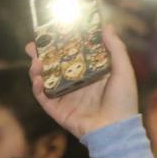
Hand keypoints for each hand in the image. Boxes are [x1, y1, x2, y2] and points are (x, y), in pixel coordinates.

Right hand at [28, 24, 139, 139]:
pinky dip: (37, 88)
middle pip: (54, 65)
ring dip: (37, 69)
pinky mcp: (58, 110)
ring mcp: (66, 97)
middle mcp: (76, 83)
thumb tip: (107, 26)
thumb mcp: (123, 71)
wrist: (116, 131)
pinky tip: (38, 80)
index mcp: (90, 73)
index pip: (72, 54)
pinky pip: (43, 98)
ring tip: (36, 61)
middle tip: (33, 45)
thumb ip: (116, 49)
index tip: (52, 31)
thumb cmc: (123, 101)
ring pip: (45, 79)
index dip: (61, 43)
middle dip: (41, 54)